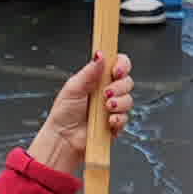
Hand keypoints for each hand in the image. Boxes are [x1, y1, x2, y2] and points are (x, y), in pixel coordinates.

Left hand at [33, 46, 127, 172]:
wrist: (63, 138)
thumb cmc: (64, 113)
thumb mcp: (74, 87)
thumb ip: (89, 71)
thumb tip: (100, 55)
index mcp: (98, 79)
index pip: (118, 65)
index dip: (122, 65)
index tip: (116, 70)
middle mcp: (108, 92)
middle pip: (127, 81)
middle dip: (119, 87)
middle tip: (106, 93)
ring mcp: (113, 108)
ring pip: (129, 100)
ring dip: (119, 103)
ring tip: (105, 107)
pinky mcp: (115, 124)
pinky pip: (126, 118)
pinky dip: (118, 118)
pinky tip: (108, 121)